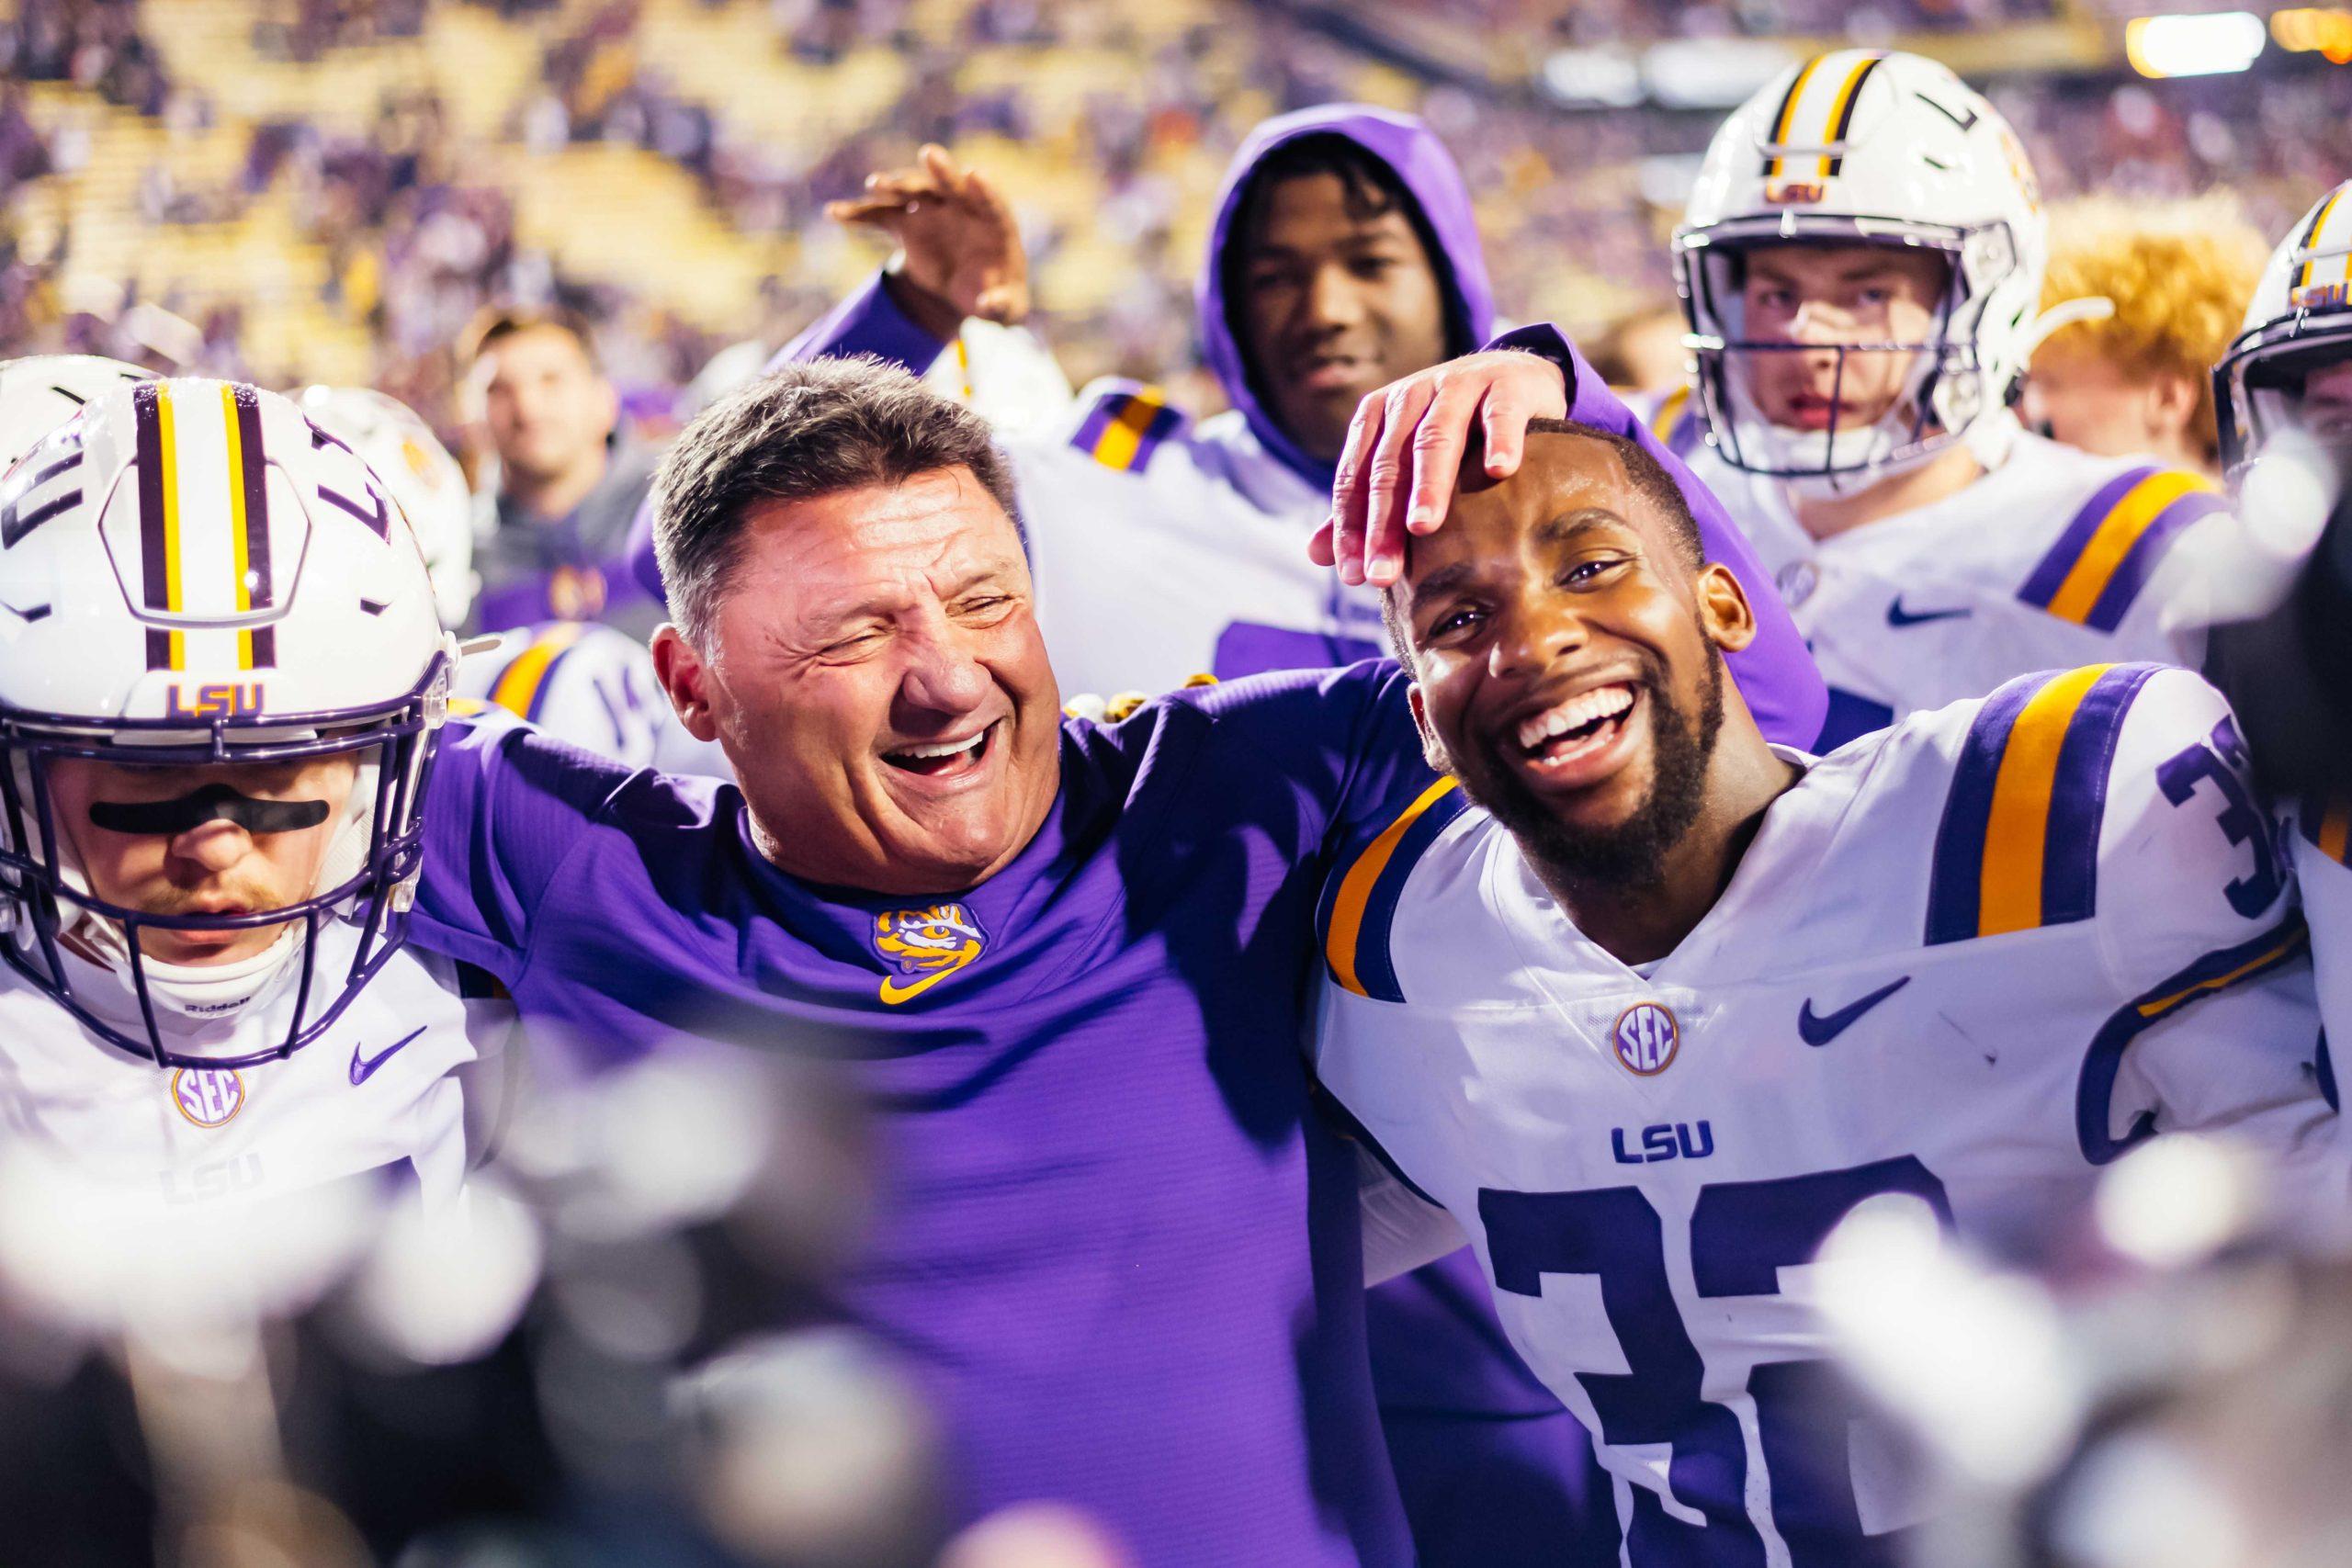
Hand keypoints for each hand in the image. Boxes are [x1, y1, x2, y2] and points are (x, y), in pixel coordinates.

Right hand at [825, 144, 1029, 335]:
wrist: (968, 292)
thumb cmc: (997, 296)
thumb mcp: (1007, 308)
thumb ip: (1003, 306)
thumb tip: (989, 305)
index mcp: (994, 225)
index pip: (992, 202)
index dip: (985, 190)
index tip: (974, 176)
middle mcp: (963, 208)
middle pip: (951, 185)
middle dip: (941, 170)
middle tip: (928, 154)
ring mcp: (932, 211)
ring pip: (913, 193)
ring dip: (895, 187)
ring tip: (873, 185)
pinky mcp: (907, 223)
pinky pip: (881, 215)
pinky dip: (860, 214)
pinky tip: (835, 213)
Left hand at [1310, 351, 1568, 587]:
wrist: (1514, 377)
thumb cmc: (1454, 430)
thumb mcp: (1405, 459)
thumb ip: (1364, 504)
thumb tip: (1314, 555)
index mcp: (1379, 416)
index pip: (1356, 477)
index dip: (1351, 528)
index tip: (1354, 576)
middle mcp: (1411, 396)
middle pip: (1390, 465)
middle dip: (1383, 522)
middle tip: (1383, 574)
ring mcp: (1458, 386)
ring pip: (1436, 438)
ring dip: (1429, 483)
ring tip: (1422, 525)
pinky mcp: (1506, 384)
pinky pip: (1500, 413)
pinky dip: (1500, 439)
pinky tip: (1500, 471)